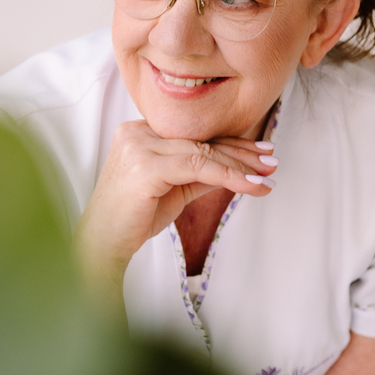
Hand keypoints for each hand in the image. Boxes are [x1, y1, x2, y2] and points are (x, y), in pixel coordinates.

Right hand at [73, 120, 277, 303]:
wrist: (103, 243)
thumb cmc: (133, 218)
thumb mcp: (173, 189)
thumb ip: (200, 174)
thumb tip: (239, 168)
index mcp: (139, 131)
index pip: (193, 134)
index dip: (230, 143)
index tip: (260, 152)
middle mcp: (136, 131)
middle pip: (200, 140)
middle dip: (241, 153)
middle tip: (271, 161)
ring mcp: (139, 146)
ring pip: (202, 152)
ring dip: (240, 167)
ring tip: (266, 177)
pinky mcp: (145, 166)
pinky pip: (197, 167)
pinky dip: (228, 177)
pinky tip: (250, 185)